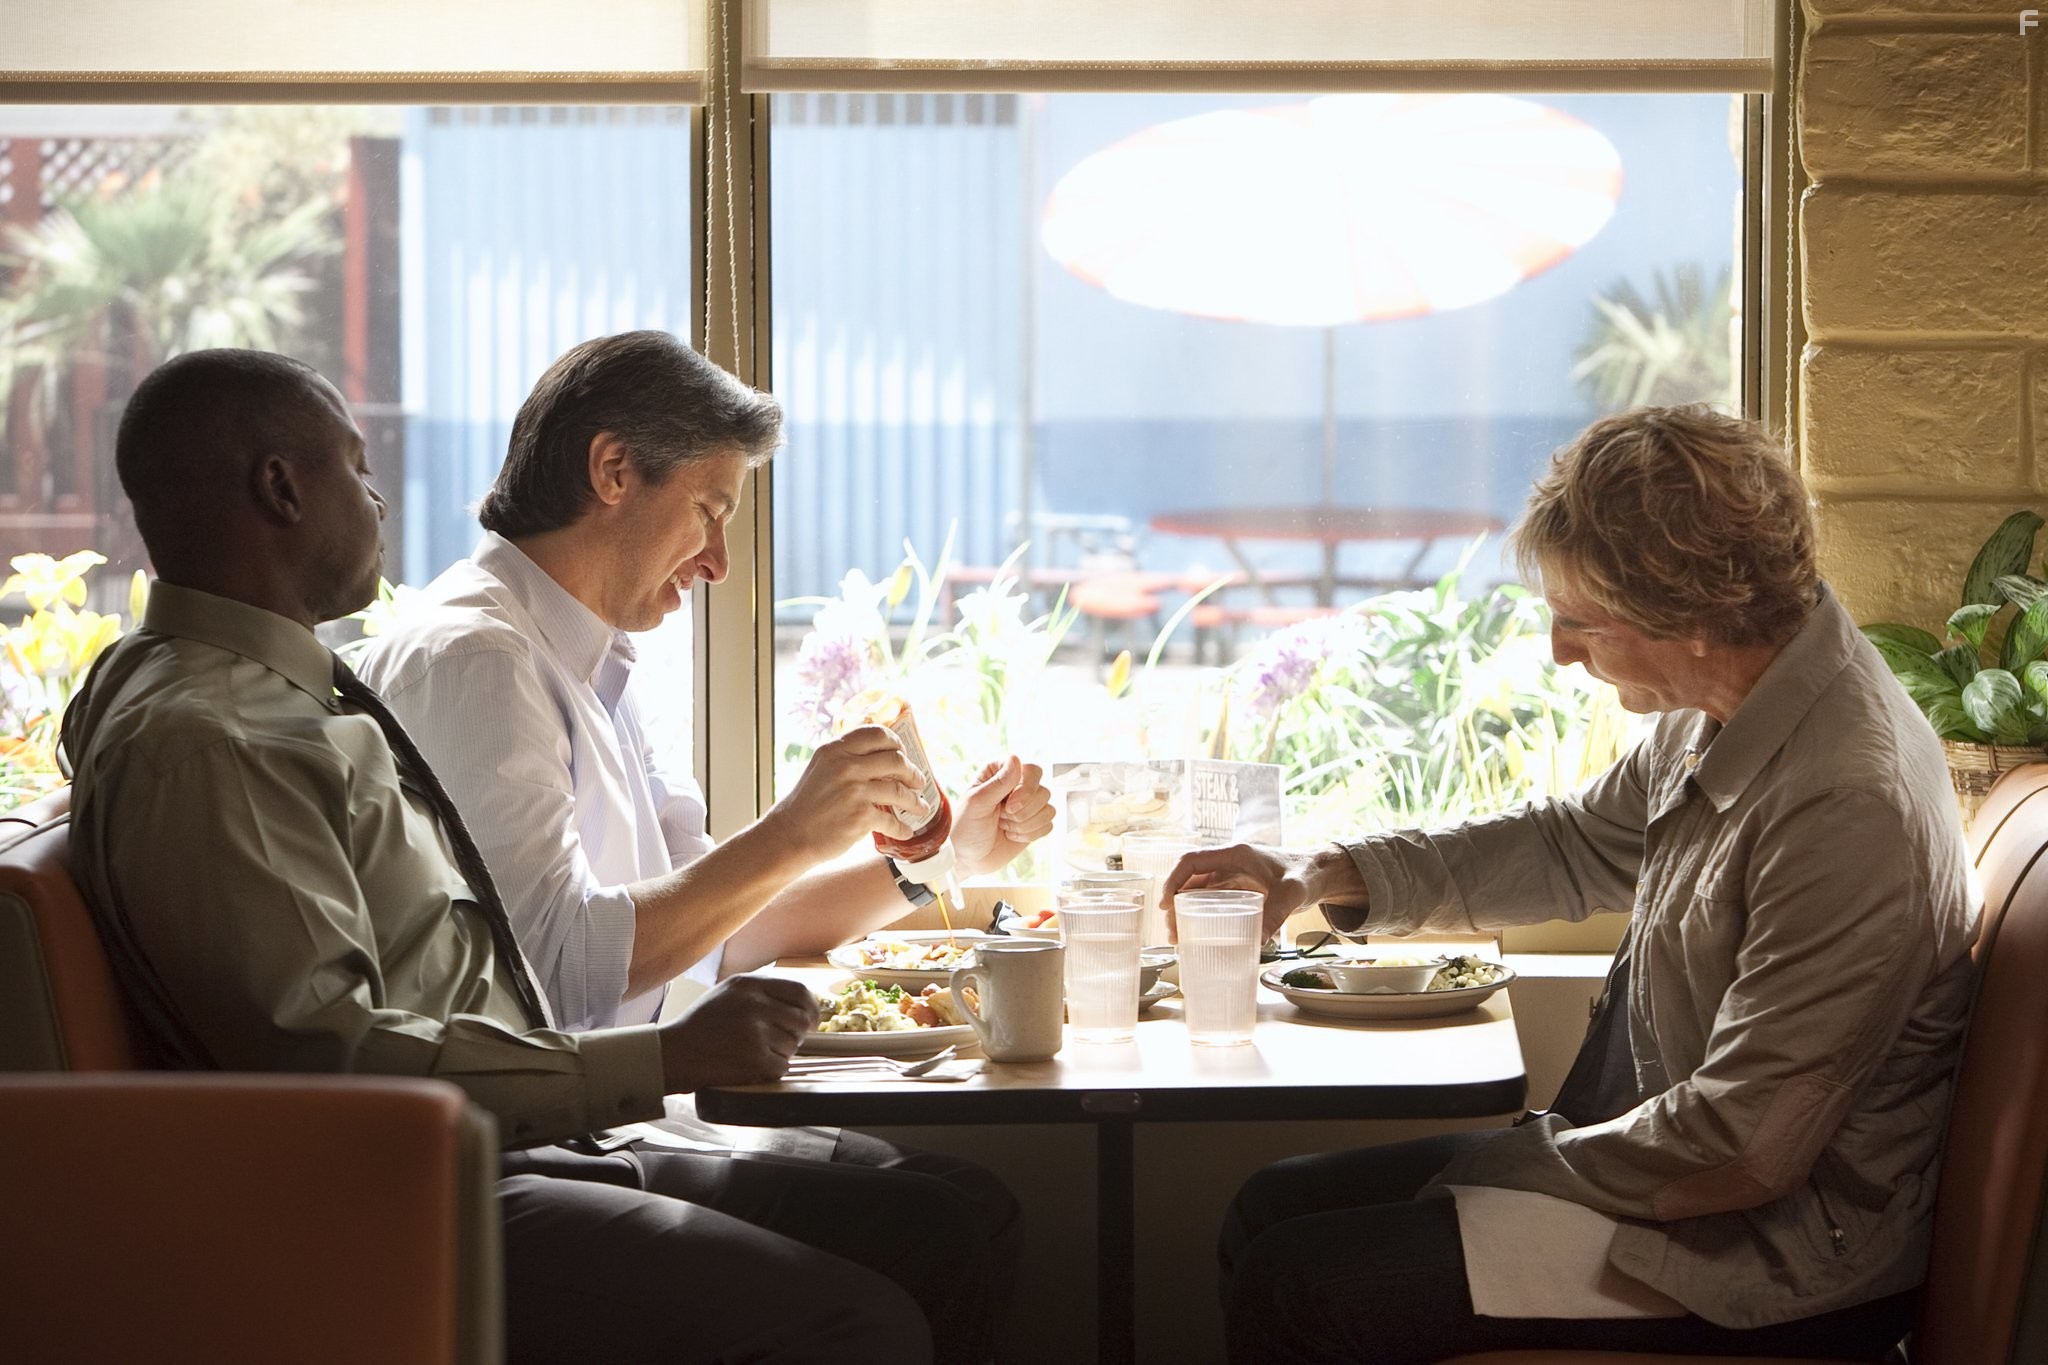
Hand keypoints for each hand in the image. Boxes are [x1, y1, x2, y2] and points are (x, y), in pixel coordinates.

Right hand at [657, 974, 819, 1092]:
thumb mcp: (727, 994)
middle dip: (796, 1035)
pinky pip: (781, 1067)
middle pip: (801, 1020)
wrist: (674, 1054)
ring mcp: (755, 1032)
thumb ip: (761, 993)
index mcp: (749, 985)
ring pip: (792, 1046)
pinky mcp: (754, 1059)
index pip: (799, 991)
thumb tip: (799, 1003)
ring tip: (753, 1053)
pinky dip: (770, 1071)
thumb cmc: (700, 1026)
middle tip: (780, 1042)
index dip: (810, 1008)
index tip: (811, 1020)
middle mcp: (755, 1004)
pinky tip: (750, 1066)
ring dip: (780, 1054)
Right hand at [767, 724, 922, 860]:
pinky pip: (892, 820)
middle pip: (896, 760)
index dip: (896, 742)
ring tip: (921, 807)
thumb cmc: (806, 804)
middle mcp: (846, 766)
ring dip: (915, 801)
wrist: (790, 834)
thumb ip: (845, 758)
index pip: (876, 734)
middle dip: (913, 772)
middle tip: (918, 781)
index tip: (903, 752)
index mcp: (836, 750)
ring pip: (900, 791)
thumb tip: (880, 757)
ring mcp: (855, 791)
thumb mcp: (821, 768)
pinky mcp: (861, 817)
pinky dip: (902, 828)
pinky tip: (906, 831)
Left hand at [951, 756, 1054, 877]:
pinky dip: (1030, 834)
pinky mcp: (1034, 823)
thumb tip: (1016, 758)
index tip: (1009, 806)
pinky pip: (1048, 824)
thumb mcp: (977, 803)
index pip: (1031, 770)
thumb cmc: (966, 828)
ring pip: (1048, 809)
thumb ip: (999, 782)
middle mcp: (1016, 785)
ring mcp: (1027, 805)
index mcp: (1000, 772)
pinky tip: (1012, 835)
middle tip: (1002, 818)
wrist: (968, 858)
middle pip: (1043, 791)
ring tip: (1004, 827)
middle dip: (1024, 811)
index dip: (1026, 789)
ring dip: (1025, 824)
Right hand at [1160, 842, 1361, 941]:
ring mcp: (1232, 874)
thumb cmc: (1306, 874)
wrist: (1320, 873)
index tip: (1166, 905)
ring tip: (1179, 937)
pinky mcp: (1238, 887)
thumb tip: (1259, 941)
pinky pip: (1210, 898)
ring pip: (1197, 889)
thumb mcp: (1293, 892)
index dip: (1173, 880)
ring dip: (1184, 910)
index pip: (1192, 861)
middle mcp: (1229, 862)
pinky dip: (1199, 912)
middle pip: (1190, 878)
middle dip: (1174, 902)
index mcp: (1236, 854)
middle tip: (1172, 931)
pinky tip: (1196, 932)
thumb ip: (1277, 912)